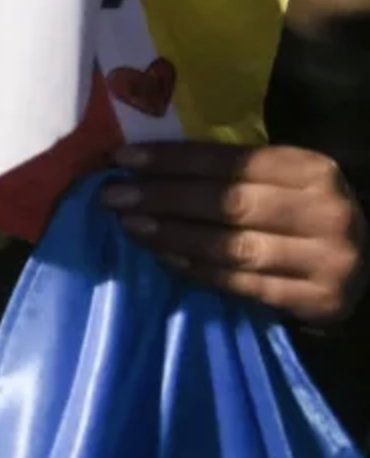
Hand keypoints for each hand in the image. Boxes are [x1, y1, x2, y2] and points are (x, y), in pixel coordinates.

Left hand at [104, 142, 368, 324]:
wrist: (367, 265)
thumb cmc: (303, 213)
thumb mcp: (282, 181)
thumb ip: (233, 171)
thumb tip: (146, 164)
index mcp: (311, 170)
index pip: (231, 160)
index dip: (174, 158)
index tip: (123, 157)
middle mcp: (324, 212)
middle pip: (228, 202)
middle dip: (163, 197)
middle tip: (113, 195)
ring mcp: (326, 260)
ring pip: (233, 247)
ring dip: (173, 235)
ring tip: (130, 226)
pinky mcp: (318, 300)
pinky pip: (244, 285)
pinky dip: (199, 271)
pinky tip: (165, 258)